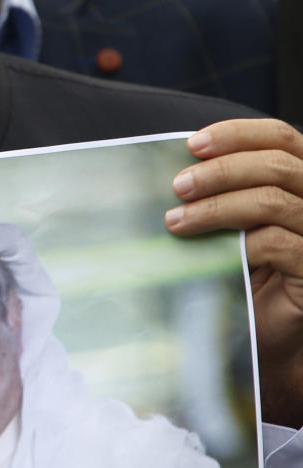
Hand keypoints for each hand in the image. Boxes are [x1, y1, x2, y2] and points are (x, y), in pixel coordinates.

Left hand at [165, 119, 302, 426]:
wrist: (265, 334)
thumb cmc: (246, 272)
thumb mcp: (233, 220)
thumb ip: (223, 189)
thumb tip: (179, 164)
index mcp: (300, 179)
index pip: (280, 136)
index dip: (237, 133)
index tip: (193, 144)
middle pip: (276, 165)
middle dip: (220, 171)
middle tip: (178, 186)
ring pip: (271, 201)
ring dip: (217, 207)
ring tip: (177, 221)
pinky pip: (276, 243)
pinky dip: (237, 243)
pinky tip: (208, 253)